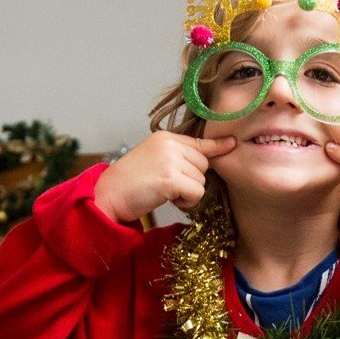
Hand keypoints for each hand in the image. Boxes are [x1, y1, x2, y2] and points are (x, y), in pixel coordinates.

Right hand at [93, 131, 234, 221]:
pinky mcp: (171, 178)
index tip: (231, 143)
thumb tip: (206, 158)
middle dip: (191, 180)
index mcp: (165, 137)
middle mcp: (169, 144)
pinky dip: (186, 201)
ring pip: (201, 180)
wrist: (108, 195)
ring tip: (163, 191)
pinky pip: (197, 193)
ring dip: (187, 192)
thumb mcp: (154, 159)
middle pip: (203, 164)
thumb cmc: (129, 182)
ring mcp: (170, 160)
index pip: (198, 141)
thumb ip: (176, 156)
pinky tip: (167, 198)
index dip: (216, 146)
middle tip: (167, 186)